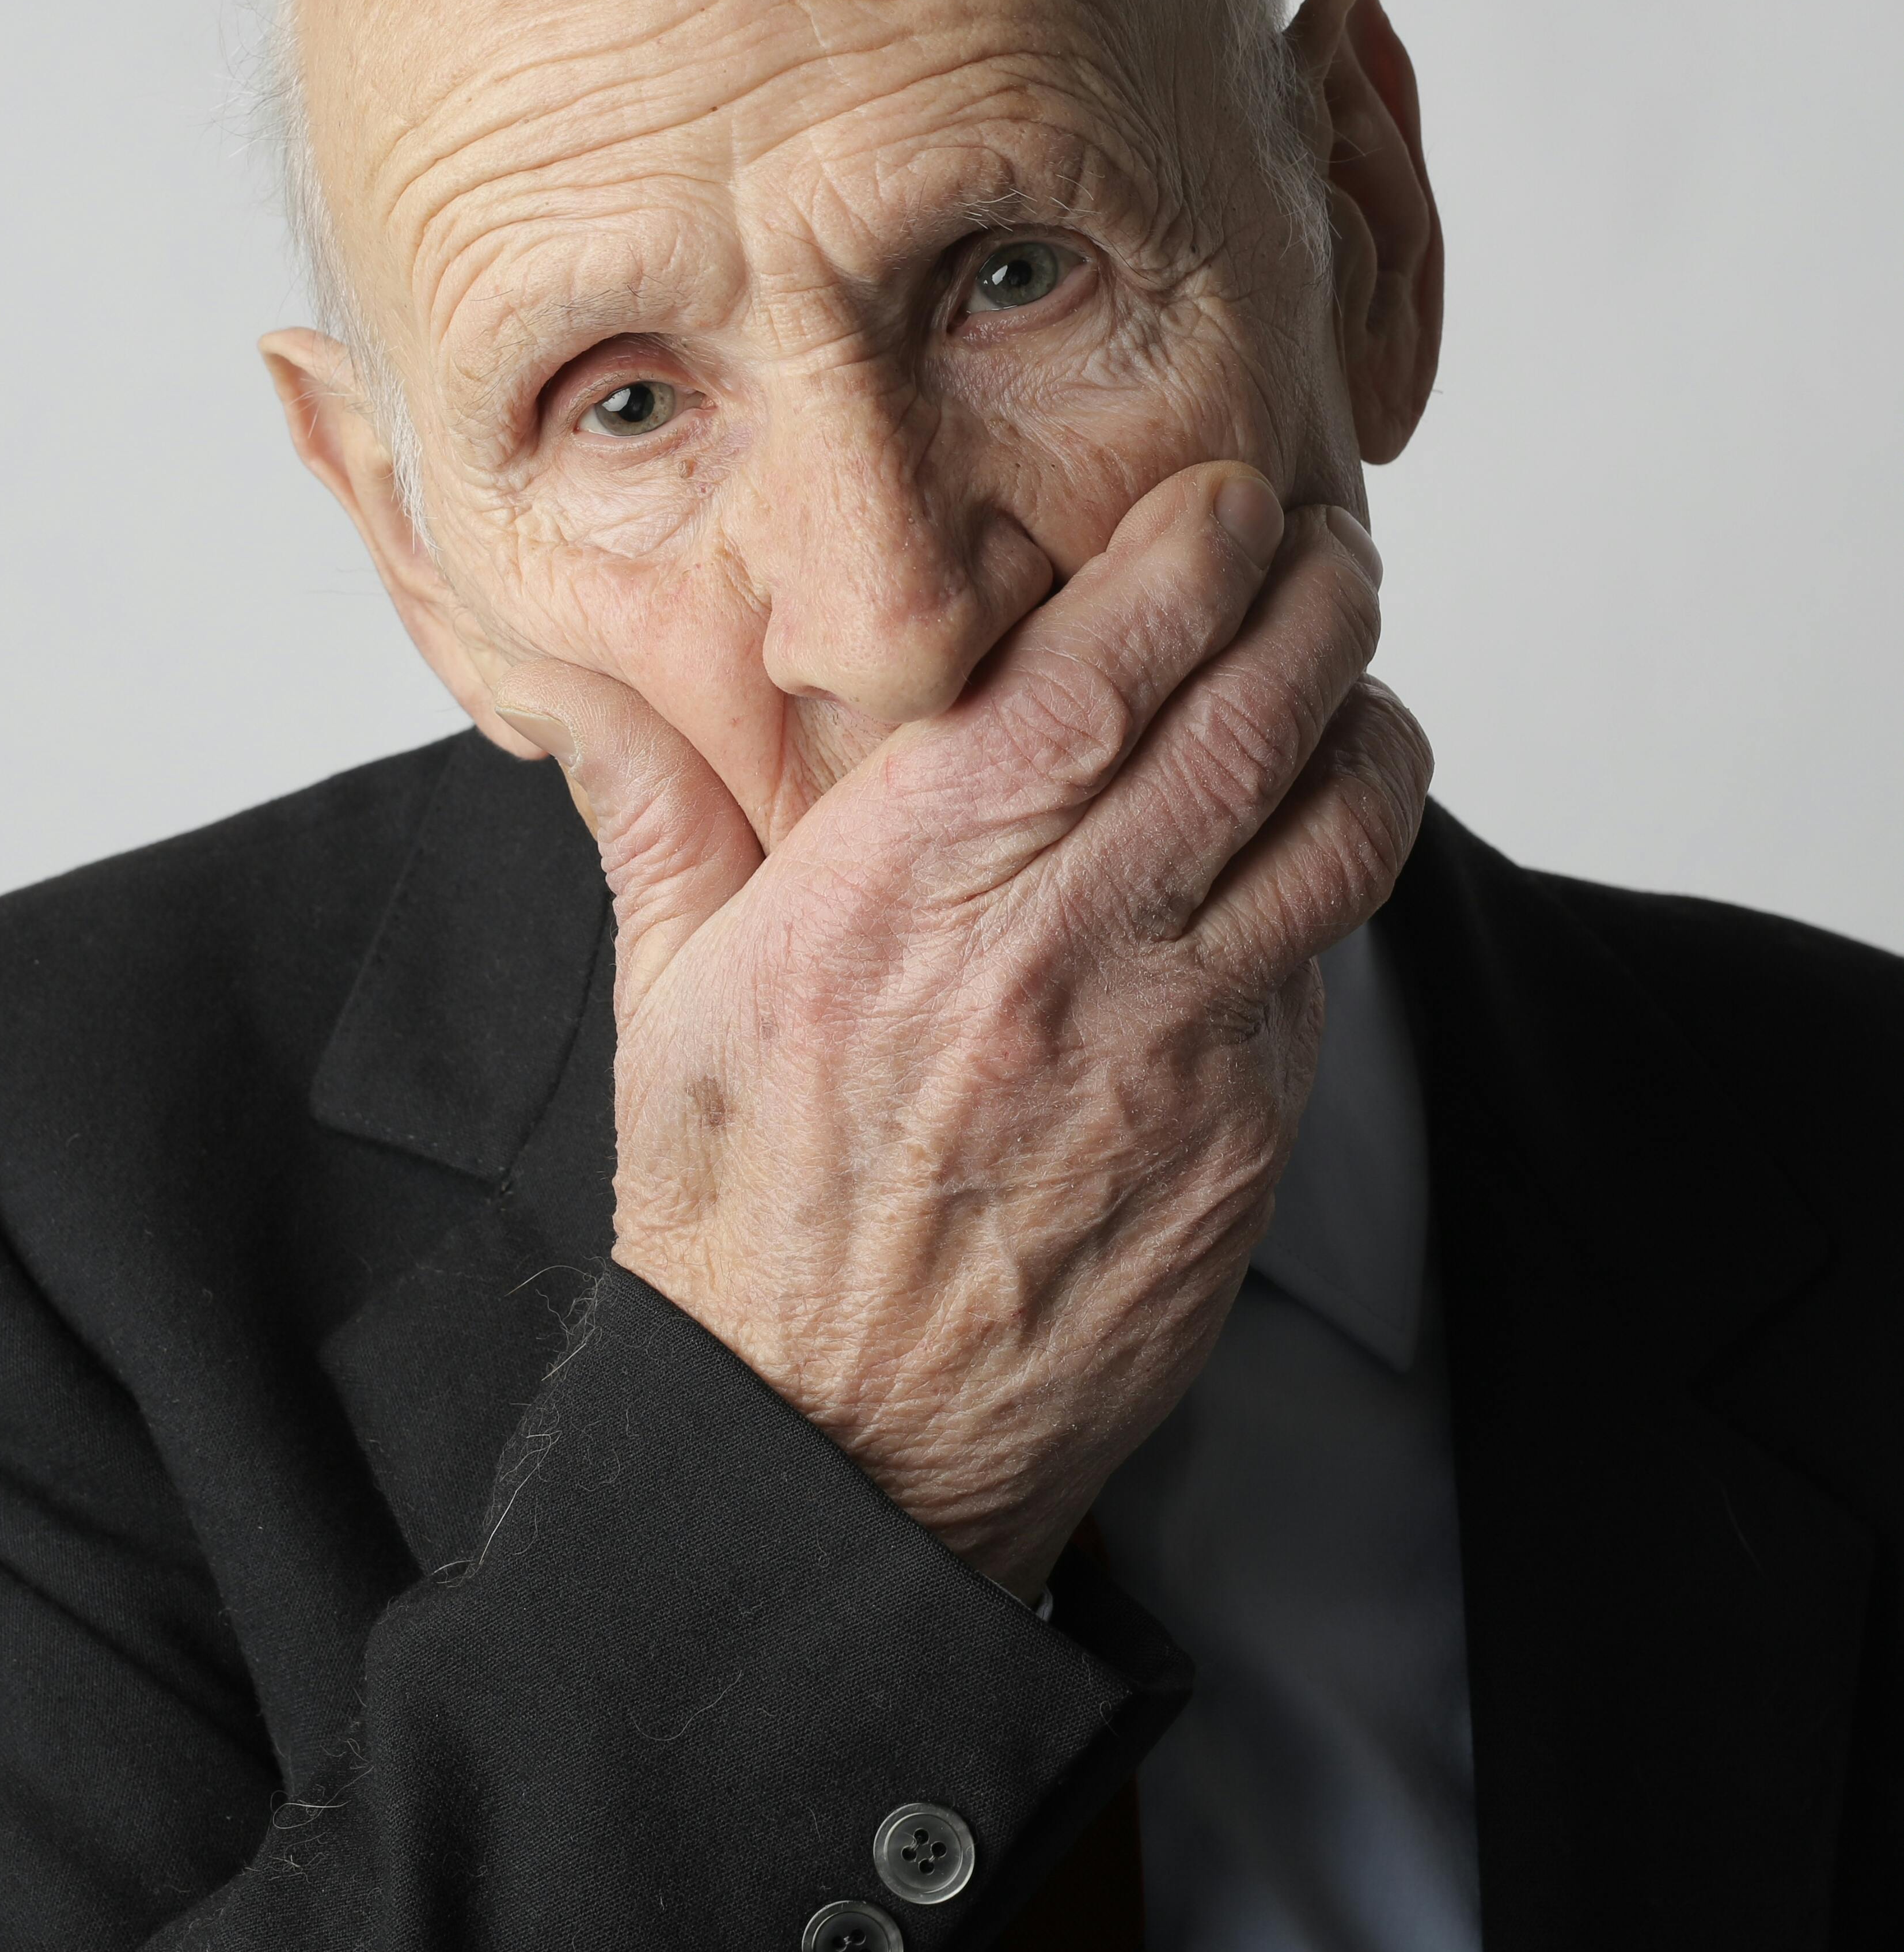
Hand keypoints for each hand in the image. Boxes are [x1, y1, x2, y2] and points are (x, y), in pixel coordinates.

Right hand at [497, 466, 1429, 1600]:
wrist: (835, 1453)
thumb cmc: (741, 1220)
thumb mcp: (667, 996)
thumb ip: (656, 803)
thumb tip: (581, 672)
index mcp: (902, 889)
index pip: (1100, 668)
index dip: (1193, 556)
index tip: (1224, 498)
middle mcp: (1055, 950)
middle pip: (1253, 715)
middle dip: (1316, 599)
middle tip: (1321, 548)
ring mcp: (1171, 1050)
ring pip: (1340, 830)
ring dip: (1369, 724)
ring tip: (1347, 684)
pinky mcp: (1242, 1138)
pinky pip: (1326, 962)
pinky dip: (1337, 874)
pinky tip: (1302, 847)